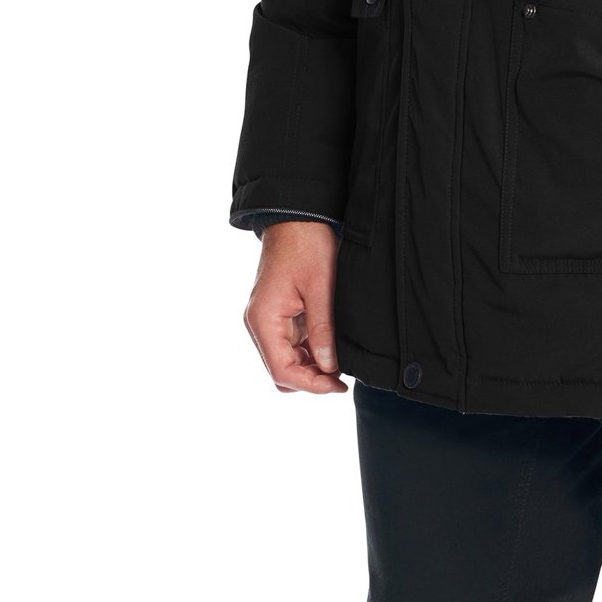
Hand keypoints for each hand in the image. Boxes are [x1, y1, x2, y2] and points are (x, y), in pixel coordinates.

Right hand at [244, 220, 346, 393]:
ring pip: (285, 359)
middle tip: (342, 376)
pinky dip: (308, 350)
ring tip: (340, 358)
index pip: (282, 371)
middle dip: (310, 378)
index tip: (339, 385)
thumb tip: (330, 368)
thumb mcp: (321, 287)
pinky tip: (330, 343)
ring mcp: (266, 318)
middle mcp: (259, 323)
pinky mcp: (276, 312)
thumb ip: (323, 330)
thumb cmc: (307, 244)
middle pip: (281, 370)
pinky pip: (289, 343)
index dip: (311, 385)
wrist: (297, 216)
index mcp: (264, 319)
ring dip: (310, 364)